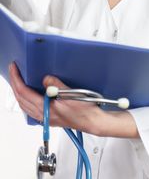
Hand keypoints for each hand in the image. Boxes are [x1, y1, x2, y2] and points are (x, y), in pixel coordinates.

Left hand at [9, 62, 138, 137]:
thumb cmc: (85, 111)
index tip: (14, 68)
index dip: (17, 79)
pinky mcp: (50, 117)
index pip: (24, 92)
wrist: (93, 121)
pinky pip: (31, 108)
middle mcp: (43, 115)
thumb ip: (56, 86)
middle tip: (13, 71)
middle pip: (21, 99)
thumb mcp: (71, 94)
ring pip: (24, 105)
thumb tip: (45, 79)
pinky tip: (29, 95)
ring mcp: (46, 117)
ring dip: (18, 92)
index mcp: (46, 109)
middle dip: (14, 83)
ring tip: (18, 81)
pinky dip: (25, 99)